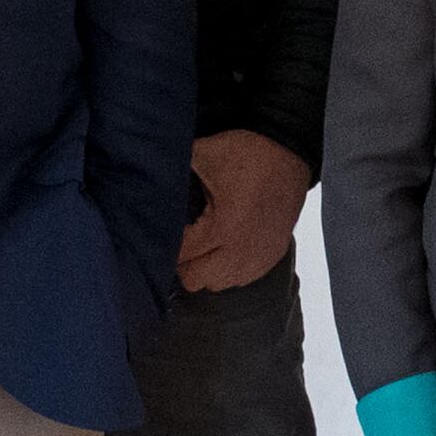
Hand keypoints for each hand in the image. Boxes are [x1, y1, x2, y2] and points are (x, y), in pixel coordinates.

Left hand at [178, 130, 312, 292]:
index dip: (166, 246)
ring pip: (219, 284)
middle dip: (184, 262)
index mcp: (222, 228)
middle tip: (183, 241)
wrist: (291, 151)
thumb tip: (145, 176)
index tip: (164, 233)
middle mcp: (241, 250)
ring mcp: (259, 256)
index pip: (181, 257)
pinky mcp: (273, 255)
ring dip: (206, 268)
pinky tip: (225, 247)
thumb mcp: (203, 154)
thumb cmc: (248, 153)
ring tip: (203, 245)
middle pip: (195, 280)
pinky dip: (229, 268)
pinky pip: (242, 279)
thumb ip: (173, 170)